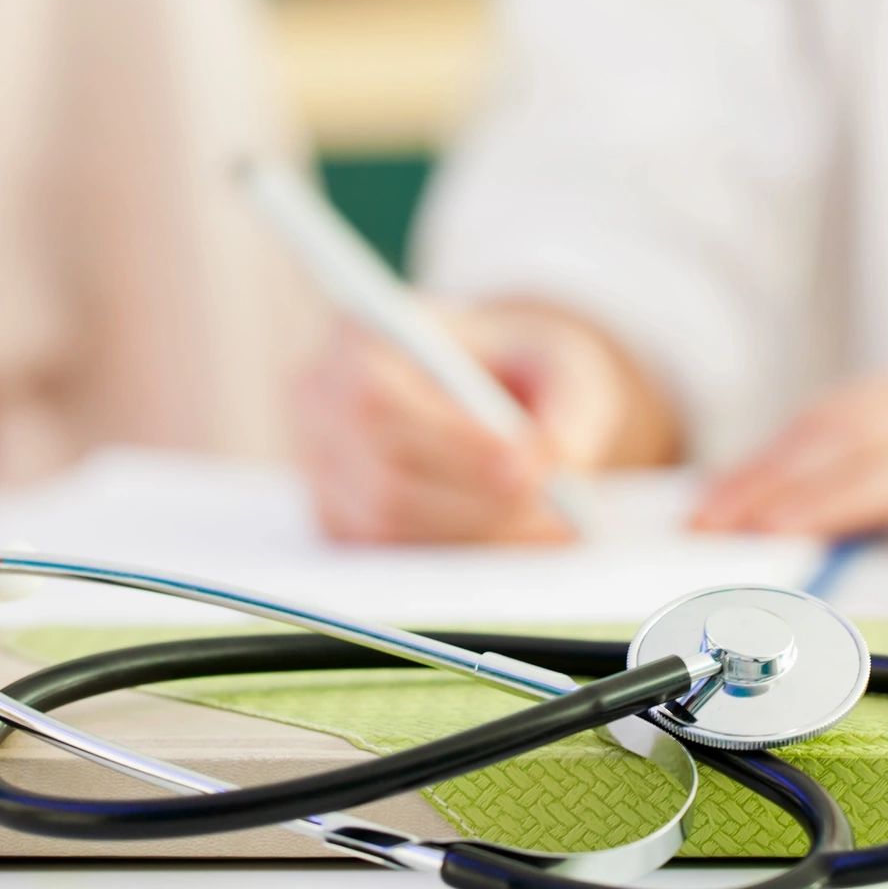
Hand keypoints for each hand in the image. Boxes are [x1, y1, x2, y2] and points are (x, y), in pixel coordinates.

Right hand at [291, 303, 679, 542]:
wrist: (487, 391)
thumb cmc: (517, 366)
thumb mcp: (560, 363)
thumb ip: (569, 405)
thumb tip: (557, 463)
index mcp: (359, 335)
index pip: (380, 402)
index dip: (453, 444)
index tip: (528, 468)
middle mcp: (318, 401)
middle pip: (382, 478)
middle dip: (478, 503)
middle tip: (560, 517)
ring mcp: (318, 467)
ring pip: (386, 525)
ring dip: (477, 534)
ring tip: (554, 529)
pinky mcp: (336, 519)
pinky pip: (390, 554)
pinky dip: (461, 554)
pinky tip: (517, 538)